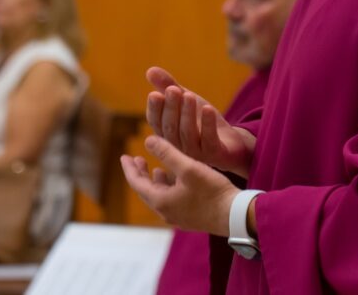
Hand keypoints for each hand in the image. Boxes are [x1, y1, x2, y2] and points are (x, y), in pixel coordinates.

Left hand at [121, 135, 239, 235]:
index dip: (129, 168)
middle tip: (137, 160)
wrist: (234, 216)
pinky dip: (167, 187)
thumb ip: (167, 152)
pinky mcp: (190, 218)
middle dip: (141, 174)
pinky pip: (171, 201)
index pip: (137, 183)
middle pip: (146, 191)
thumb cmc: (212, 191)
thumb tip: (147, 139)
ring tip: (155, 168)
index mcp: (161, 201)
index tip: (124, 156)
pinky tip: (176, 180)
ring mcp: (178, 217)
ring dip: (155, 181)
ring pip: (159, 196)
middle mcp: (166, 212)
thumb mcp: (188, 167)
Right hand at [146, 67, 253, 176]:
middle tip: (173, 90)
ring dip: (188, 114)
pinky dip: (208, 124)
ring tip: (190, 95)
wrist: (230, 142)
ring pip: (188, 134)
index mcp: (167, 134)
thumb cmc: (202, 121)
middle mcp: (178, 147)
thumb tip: (150, 70)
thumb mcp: (186, 100)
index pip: (156, 123)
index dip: (155, 109)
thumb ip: (168, 86)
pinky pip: (209, 140)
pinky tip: (208, 109)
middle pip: (170, 129)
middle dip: (171, 108)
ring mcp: (196, 153)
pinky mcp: (215, 154)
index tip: (155, 94)